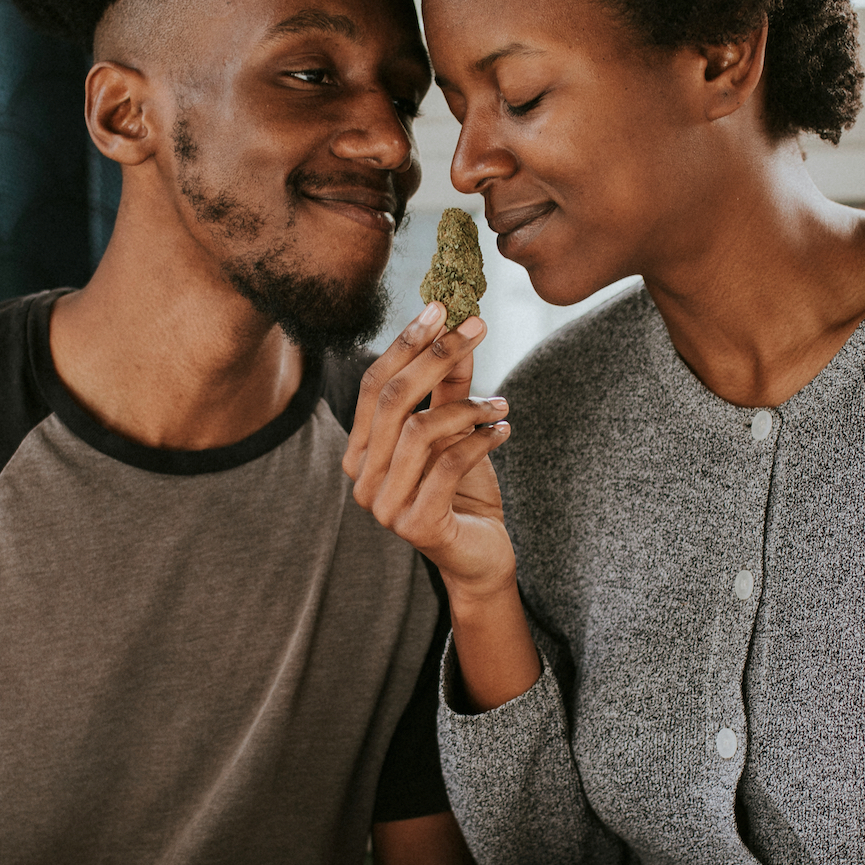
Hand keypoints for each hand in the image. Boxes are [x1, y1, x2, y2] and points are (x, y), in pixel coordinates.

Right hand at [344, 301, 515, 602]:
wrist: (480, 556)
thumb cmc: (463, 492)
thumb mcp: (455, 431)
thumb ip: (448, 387)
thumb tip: (456, 326)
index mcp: (361, 452)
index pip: (374, 385)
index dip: (406, 344)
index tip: (441, 308)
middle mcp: (363, 479)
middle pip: (392, 401)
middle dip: (436, 358)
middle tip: (477, 328)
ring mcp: (385, 505)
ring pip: (420, 431)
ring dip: (467, 407)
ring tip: (501, 404)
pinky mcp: (416, 525)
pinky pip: (448, 465)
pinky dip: (481, 440)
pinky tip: (503, 430)